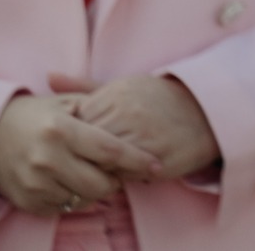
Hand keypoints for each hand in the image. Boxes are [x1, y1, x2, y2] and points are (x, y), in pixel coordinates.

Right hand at [0, 93, 161, 216]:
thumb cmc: (33, 115)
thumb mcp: (63, 103)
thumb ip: (97, 109)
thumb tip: (133, 121)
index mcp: (60, 130)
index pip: (110, 150)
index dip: (137, 160)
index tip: (157, 165)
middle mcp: (47, 159)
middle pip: (101, 183)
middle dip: (118, 179)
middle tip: (121, 171)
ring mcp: (35, 184)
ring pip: (85, 199)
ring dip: (98, 190)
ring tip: (96, 174)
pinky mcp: (27, 202)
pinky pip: (65, 208)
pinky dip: (76, 198)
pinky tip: (73, 181)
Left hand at [50, 73, 220, 181]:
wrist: (205, 112)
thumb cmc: (158, 99)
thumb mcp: (124, 86)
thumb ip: (83, 86)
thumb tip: (48, 77)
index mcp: (115, 93)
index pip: (75, 122)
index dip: (72, 137)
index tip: (73, 143)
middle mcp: (126, 113)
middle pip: (85, 143)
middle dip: (80, 155)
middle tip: (80, 162)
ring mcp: (141, 136)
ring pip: (100, 162)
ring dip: (95, 169)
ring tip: (97, 170)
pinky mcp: (154, 159)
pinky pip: (122, 175)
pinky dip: (115, 178)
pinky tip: (116, 174)